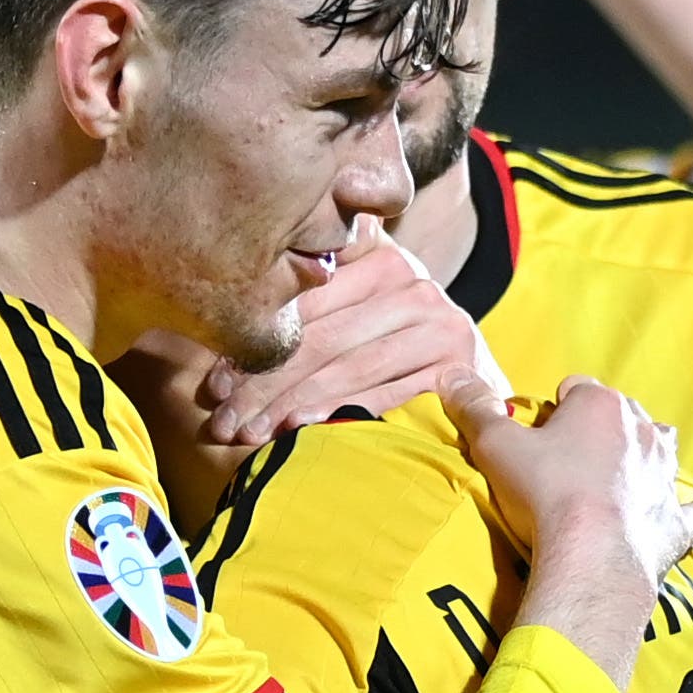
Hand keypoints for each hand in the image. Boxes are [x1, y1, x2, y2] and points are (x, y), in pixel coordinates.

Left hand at [195, 233, 504, 445]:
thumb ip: (311, 312)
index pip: (303, 305)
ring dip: (290, 403)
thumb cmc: (399, 355)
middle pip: (319, 338)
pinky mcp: (458, 368)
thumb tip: (226, 352)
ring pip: (345, 367)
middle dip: (263, 384)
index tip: (214, 388)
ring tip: (249, 433)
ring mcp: (440, 325)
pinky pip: (383, 393)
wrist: (478, 391)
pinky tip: (300, 429)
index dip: (253, 347)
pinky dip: (338, 412)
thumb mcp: (358, 317)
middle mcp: (414, 284)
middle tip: (223, 421)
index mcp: (381, 259)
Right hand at [458, 377, 692, 678]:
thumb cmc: (546, 494)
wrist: (592, 555)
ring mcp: (664, 475)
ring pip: (658, 451)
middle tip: (562, 465)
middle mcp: (641, 430)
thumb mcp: (496, 445)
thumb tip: (451, 375)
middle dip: (595, 433)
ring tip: (612, 482)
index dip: (550, 412)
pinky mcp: (675, 519)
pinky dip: (692, 511)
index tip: (534, 438)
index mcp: (600, 405)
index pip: (574, 389)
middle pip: (618, 416)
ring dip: (640, 460)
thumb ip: (474, 409)